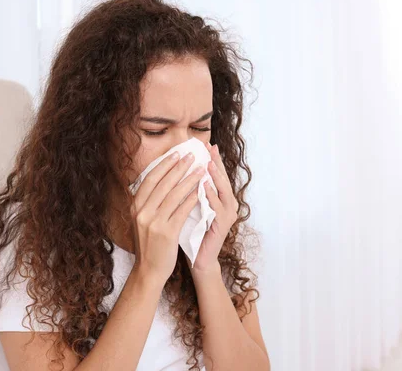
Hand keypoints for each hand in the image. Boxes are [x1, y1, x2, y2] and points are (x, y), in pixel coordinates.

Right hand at [130, 151, 205, 285]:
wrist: (148, 270)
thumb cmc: (148, 244)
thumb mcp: (141, 220)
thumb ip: (146, 202)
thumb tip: (158, 180)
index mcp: (134, 206)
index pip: (150, 179)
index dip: (164, 165)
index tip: (176, 154)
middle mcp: (142, 212)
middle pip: (163, 183)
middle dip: (179, 167)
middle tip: (192, 155)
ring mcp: (153, 222)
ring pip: (174, 194)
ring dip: (189, 179)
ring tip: (201, 169)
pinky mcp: (167, 233)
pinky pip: (182, 211)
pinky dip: (192, 198)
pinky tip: (201, 190)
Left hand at [187, 141, 239, 274]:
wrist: (196, 258)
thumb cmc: (189, 231)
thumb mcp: (186, 205)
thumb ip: (186, 189)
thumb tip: (174, 168)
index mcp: (217, 198)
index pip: (214, 174)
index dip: (210, 159)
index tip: (203, 144)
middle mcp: (226, 204)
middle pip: (222, 179)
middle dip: (215, 163)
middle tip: (210, 148)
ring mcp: (227, 215)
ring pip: (223, 191)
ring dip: (216, 177)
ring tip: (208, 164)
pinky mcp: (223, 227)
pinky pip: (217, 208)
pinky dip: (210, 196)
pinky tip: (204, 186)